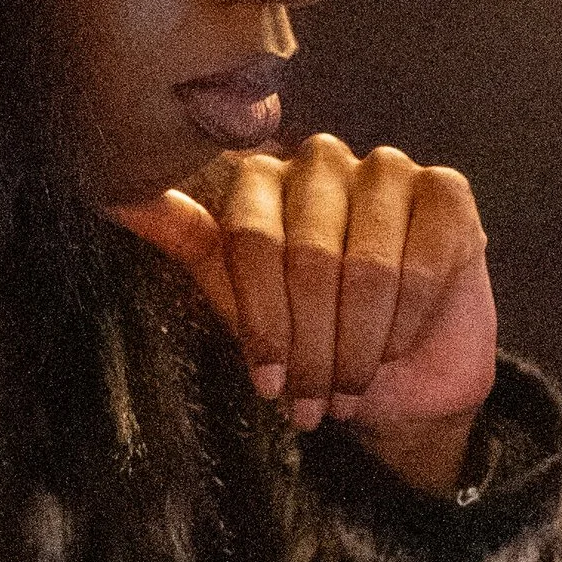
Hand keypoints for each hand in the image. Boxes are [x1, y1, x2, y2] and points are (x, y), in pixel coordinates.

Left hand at [113, 137, 496, 492]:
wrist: (401, 382)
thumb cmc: (315, 339)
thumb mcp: (242, 303)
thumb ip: (189, 244)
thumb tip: (114, 194)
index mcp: (262, 181)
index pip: (250, 240)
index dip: (263, 322)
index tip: (269, 383)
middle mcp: (320, 161)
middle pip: (306, 255)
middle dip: (312, 345)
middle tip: (315, 400)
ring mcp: (387, 170)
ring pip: (365, 264)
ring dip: (359, 344)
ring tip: (354, 385)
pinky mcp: (446, 193)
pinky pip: (422, 262)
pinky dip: (408, 320)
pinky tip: (400, 344)